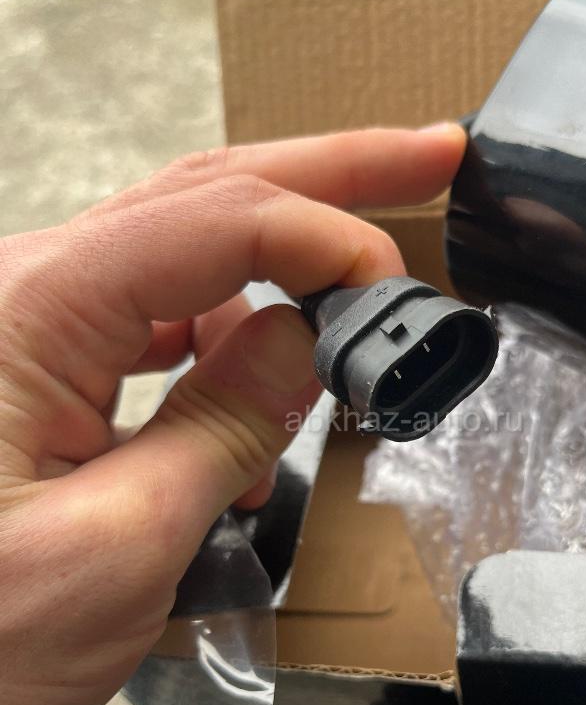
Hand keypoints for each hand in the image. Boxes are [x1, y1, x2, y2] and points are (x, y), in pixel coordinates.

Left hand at [0, 123, 465, 704]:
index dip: (324, 240)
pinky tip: (259, 407)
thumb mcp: (117, 549)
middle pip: (205, 196)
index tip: (395, 286)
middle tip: (425, 156)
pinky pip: (157, 324)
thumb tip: (299, 344)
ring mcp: (33, 327)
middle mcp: (28, 295)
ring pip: (187, 258)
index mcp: (30, 313)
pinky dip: (229, 353)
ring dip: (280, 289)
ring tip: (349, 342)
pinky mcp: (41, 366)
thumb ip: (222, 431)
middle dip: (324, 178)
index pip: (215, 224)